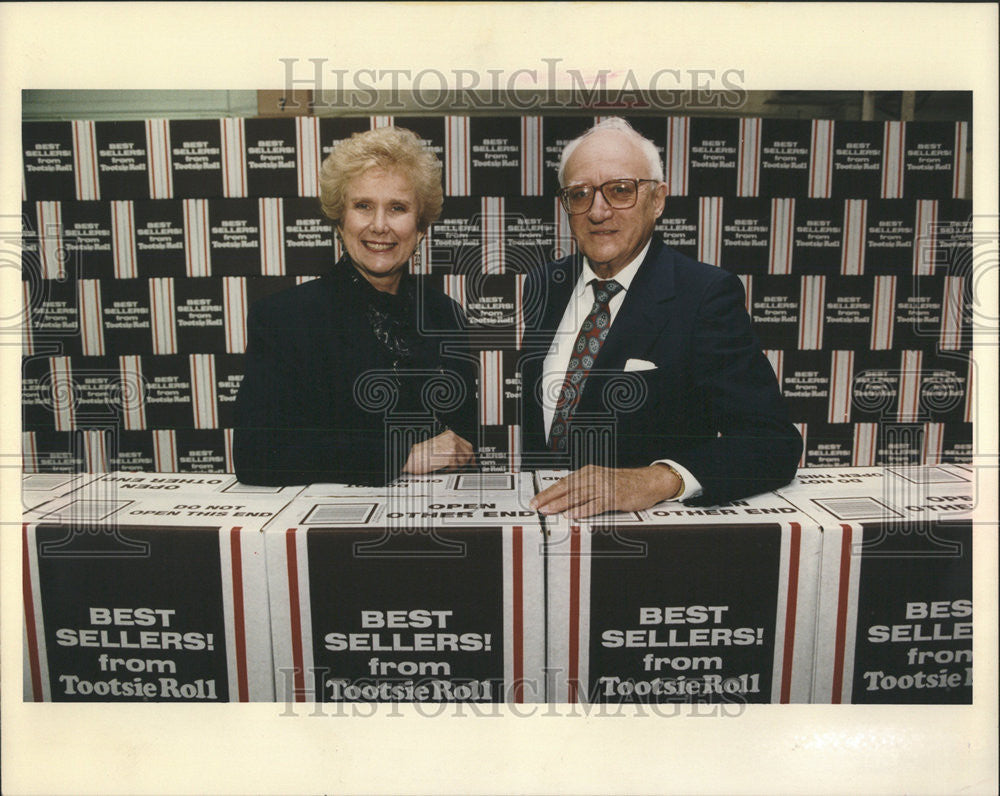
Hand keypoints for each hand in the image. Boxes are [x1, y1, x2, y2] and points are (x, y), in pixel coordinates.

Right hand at [401, 430, 474, 474]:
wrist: (412, 457)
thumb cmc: (421, 453)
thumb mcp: (439, 445)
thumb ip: (450, 448)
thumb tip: (461, 457)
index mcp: (450, 434)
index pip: (467, 445)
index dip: (470, 455)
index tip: (472, 462)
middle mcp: (452, 439)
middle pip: (468, 453)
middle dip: (466, 462)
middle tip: (461, 468)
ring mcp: (452, 447)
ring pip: (463, 461)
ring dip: (457, 467)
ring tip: (447, 468)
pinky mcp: (450, 457)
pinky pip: (456, 467)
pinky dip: (450, 470)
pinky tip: (443, 468)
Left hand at [529, 464, 680, 518]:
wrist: (648, 482)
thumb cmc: (623, 484)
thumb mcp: (600, 481)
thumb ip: (584, 488)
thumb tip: (563, 500)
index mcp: (588, 472)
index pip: (563, 482)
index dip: (548, 492)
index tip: (536, 500)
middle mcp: (594, 477)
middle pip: (567, 488)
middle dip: (549, 498)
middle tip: (536, 506)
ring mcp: (603, 487)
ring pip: (578, 496)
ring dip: (561, 504)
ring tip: (548, 511)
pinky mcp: (613, 497)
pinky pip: (594, 504)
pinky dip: (582, 510)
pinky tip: (571, 515)